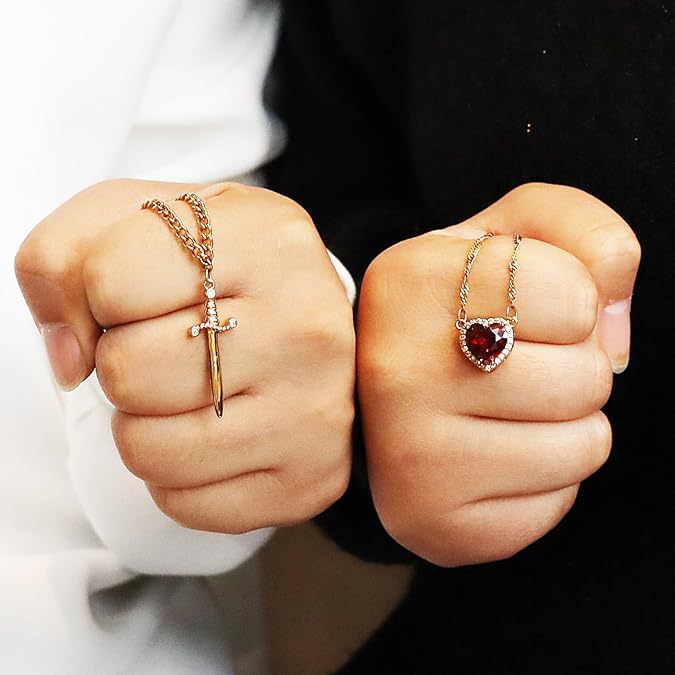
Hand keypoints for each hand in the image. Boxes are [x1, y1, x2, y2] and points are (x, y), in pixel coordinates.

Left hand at [15, 180, 354, 532]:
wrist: (307, 322)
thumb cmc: (219, 273)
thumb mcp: (141, 219)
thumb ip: (62, 259)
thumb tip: (67, 362)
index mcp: (270, 240)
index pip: (107, 281)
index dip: (99, 294)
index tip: (143, 295)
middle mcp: (308, 325)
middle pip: (127, 372)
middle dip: (123, 362)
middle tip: (172, 347)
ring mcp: (317, 411)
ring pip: (147, 450)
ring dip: (144, 423)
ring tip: (191, 391)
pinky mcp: (310, 480)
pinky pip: (183, 504)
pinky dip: (177, 475)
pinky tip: (215, 434)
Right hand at [357, 183, 640, 565]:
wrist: (378, 387)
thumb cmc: (456, 306)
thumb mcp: (506, 236)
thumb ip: (579, 228)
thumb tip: (614, 321)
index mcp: (408, 281)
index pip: (577, 294)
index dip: (569, 300)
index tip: (514, 308)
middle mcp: (395, 370)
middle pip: (589, 376)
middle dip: (572, 365)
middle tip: (511, 363)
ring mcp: (408, 456)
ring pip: (585, 445)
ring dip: (565, 423)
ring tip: (501, 407)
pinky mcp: (430, 520)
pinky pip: (557, 503)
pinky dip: (543, 478)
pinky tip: (488, 452)